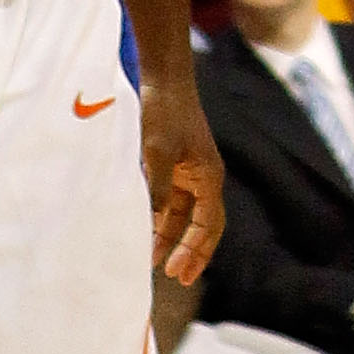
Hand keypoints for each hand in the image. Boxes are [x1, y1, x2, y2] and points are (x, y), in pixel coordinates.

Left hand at [142, 65, 224, 287]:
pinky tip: (143, 230)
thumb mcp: (158, 153)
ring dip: (169, 237)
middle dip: (188, 251)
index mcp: (209, 176)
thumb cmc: (164, 111)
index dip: (197, 252)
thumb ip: (156, 190)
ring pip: (181, 214)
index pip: (209, 225)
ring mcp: (187, 170)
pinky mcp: (172, 164)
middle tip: (173, 277)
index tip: (178, 274)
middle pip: (200, 224)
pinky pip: (168, 200)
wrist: (161, 76)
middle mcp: (202, 177)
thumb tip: (152, 227)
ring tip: (152, 261)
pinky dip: (159, 218)